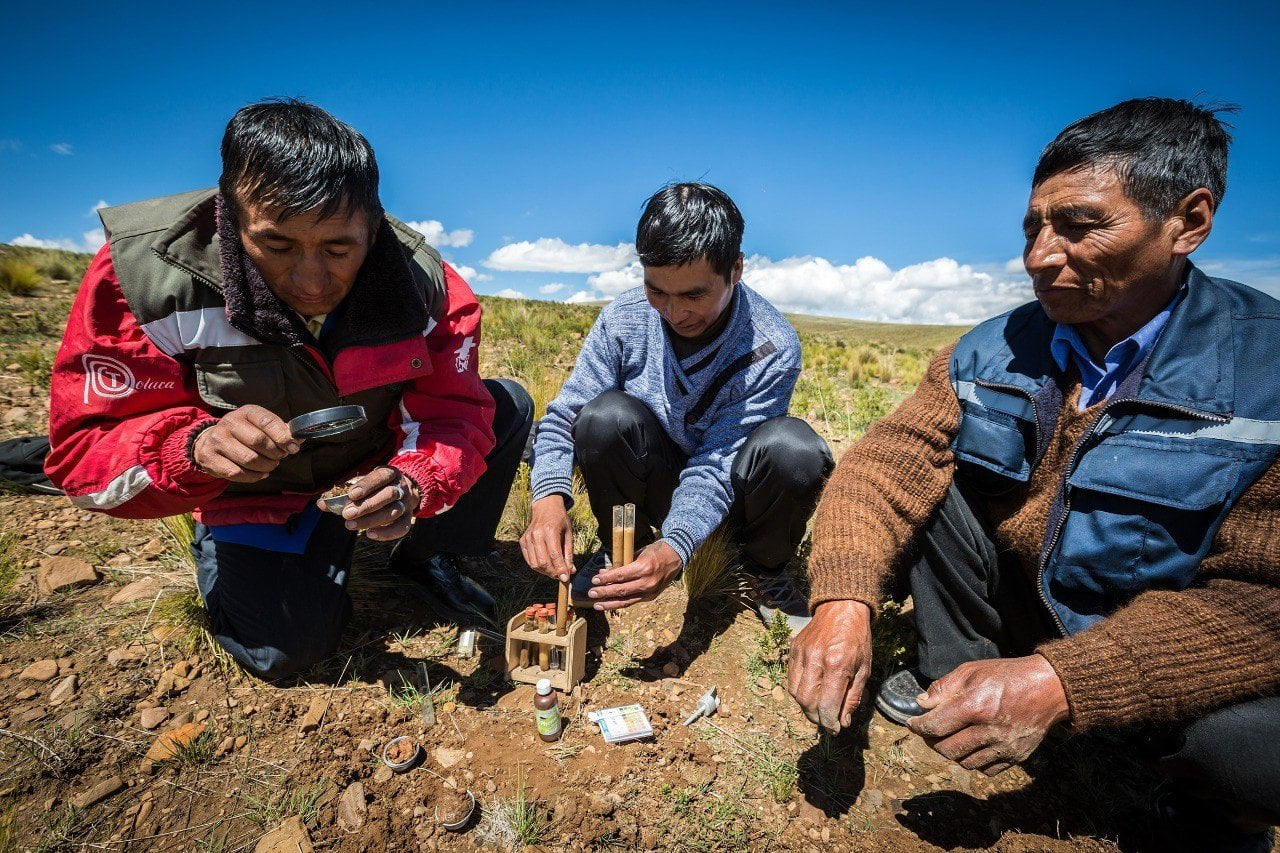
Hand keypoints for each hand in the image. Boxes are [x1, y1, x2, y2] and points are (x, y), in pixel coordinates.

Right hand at [193, 405, 298, 481]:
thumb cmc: (245, 434)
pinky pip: (237, 473)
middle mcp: (229, 422)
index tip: (294, 447)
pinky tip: (260, 473)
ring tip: (271, 465)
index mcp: (246, 412)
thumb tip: (301, 438)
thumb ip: (282, 431)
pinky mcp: (210, 458)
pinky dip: (254, 476)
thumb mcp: (261, 426)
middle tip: (280, 457)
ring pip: (249, 459)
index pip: (267, 421)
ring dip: (266, 466)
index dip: (283, 436)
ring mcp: (217, 440)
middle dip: (275, 453)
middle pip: (259, 441)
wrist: (210, 442)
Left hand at [328, 466, 420, 541]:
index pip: (380, 477)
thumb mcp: (363, 484)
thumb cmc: (377, 488)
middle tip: (347, 514)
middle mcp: (400, 487)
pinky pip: (402, 527)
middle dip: (367, 505)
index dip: (367, 486)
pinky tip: (370, 534)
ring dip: (372, 519)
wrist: (404, 491)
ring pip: (394, 511)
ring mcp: (406, 503)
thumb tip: (322, 504)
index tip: (351, 495)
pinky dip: (387, 533)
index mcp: (389, 473)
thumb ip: (343, 493)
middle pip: (388, 495)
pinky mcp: (409, 517)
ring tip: (351, 525)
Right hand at [519, 496, 574, 581]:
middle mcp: (537, 534)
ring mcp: (528, 538)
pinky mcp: (523, 541)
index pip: (554, 555)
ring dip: (545, 571)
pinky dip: (537, 566)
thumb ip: (569, 553)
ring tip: (554, 571)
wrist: (545, 508)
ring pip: (534, 563)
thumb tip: (570, 571)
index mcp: (550, 531)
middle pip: (543, 562)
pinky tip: (545, 564)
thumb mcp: (569, 534)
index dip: (560, 569)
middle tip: (560, 576)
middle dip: (553, 573)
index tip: (565, 579)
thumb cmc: (560, 521)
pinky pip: (529, 559)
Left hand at [586, 540, 681, 610]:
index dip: (606, 579)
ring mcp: (650, 591)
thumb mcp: (638, 552)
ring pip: (626, 600)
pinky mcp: (651, 596)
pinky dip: (620, 603)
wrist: (676, 556)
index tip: (594, 580)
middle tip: (591, 593)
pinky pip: (633, 601)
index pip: (620, 576)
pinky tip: (610, 604)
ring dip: (610, 603)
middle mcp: (647, 581)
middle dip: (604, 592)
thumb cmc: (655, 551)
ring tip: (597, 605)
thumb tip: (604, 572)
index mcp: (643, 567)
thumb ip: (622, 563)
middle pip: (621, 590)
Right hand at [786, 600, 872, 732]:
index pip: (827, 705)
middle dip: (816, 718)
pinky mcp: (793, 649)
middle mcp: (816, 660)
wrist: (842, 608)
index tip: (835, 730)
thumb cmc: (857, 640)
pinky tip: (811, 692)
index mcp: (837, 665)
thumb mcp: (864, 669)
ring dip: (806, 707)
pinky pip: (791, 679)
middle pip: (807, 702)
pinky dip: (799, 691)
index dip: (830, 723)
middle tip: (826, 722)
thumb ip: (852, 697)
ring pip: (795, 693)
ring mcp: (801, 654)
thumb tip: (843, 722)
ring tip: (818, 709)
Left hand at [907, 654, 1069, 775]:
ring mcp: (1004, 747)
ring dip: (952, 752)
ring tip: (951, 737)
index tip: (912, 723)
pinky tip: (972, 745)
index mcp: (976, 706)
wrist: (1049, 688)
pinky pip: (985, 769)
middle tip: (930, 731)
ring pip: (964, 762)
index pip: (936, 726)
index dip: (918, 727)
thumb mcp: (971, 671)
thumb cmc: (1007, 676)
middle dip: (932, 741)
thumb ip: (944, 688)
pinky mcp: (1016, 757)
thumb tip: (922, 704)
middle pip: (947, 749)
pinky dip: (973, 760)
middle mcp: (990, 731)